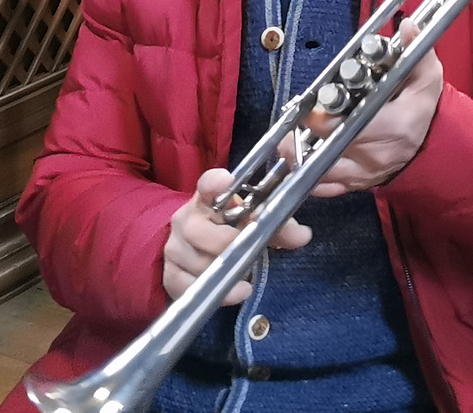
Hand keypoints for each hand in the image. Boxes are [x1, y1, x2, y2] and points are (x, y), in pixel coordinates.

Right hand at [163, 169, 310, 302]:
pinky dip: (216, 291)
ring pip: (197, 261)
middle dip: (229, 242)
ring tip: (247, 272)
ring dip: (224, 268)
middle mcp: (187, 218)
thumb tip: (302, 235)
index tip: (226, 181)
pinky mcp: (170, 273)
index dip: (215, 182)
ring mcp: (175, 247)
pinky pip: (187, 286)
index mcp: (209, 198)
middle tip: (251, 248)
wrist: (195, 248)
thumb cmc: (230, 227)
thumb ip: (280, 225)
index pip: (207, 184)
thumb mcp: (255, 221)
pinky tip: (237, 290)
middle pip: (200, 231)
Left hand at [287, 20, 443, 196]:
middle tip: (297, 114)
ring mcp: (364, 173)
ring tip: (288, 137)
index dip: (323, 116)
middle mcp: (376, 154)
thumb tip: (406, 25)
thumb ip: (415, 51)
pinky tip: (300, 158)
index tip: (313, 102)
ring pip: (319, 173)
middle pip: (327, 149)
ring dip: (299, 155)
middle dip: (305, 133)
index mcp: (394, 126)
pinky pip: (324, 189)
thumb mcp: (427, 77)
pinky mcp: (356, 185)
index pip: (348, 126)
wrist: (433, 146)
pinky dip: (308, 176)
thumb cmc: (424, 109)